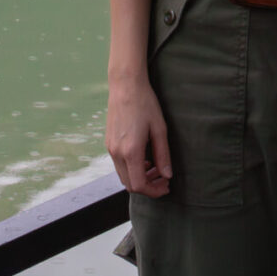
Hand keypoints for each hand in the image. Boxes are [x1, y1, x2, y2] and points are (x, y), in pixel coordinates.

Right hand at [106, 74, 172, 197]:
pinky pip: (119, 164)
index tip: (166, 186)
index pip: (139, 185)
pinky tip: (143, 158)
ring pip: (123, 176)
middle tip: (163, 179)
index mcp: (130, 151)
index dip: (154, 191)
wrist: (125, 84)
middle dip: (148, 187)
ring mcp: (110, 148)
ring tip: (155, 168)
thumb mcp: (159, 129)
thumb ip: (163, 155)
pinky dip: (131, 168)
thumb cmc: (145, 103)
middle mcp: (117, 152)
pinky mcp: (109, 142)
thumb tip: (167, 175)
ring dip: (139, 177)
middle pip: (130, 184)